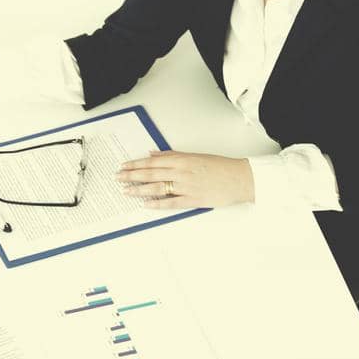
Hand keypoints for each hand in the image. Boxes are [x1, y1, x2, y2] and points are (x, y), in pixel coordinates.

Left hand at [117, 151, 253, 208]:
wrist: (240, 178)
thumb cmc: (220, 167)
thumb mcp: (195, 156)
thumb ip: (173, 155)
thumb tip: (153, 154)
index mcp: (183, 159)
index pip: (153, 161)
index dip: (136, 164)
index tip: (123, 166)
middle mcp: (182, 171)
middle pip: (151, 173)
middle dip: (131, 176)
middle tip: (117, 178)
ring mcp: (187, 186)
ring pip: (157, 187)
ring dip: (139, 189)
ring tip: (125, 191)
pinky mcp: (193, 199)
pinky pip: (171, 202)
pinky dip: (157, 203)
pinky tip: (145, 204)